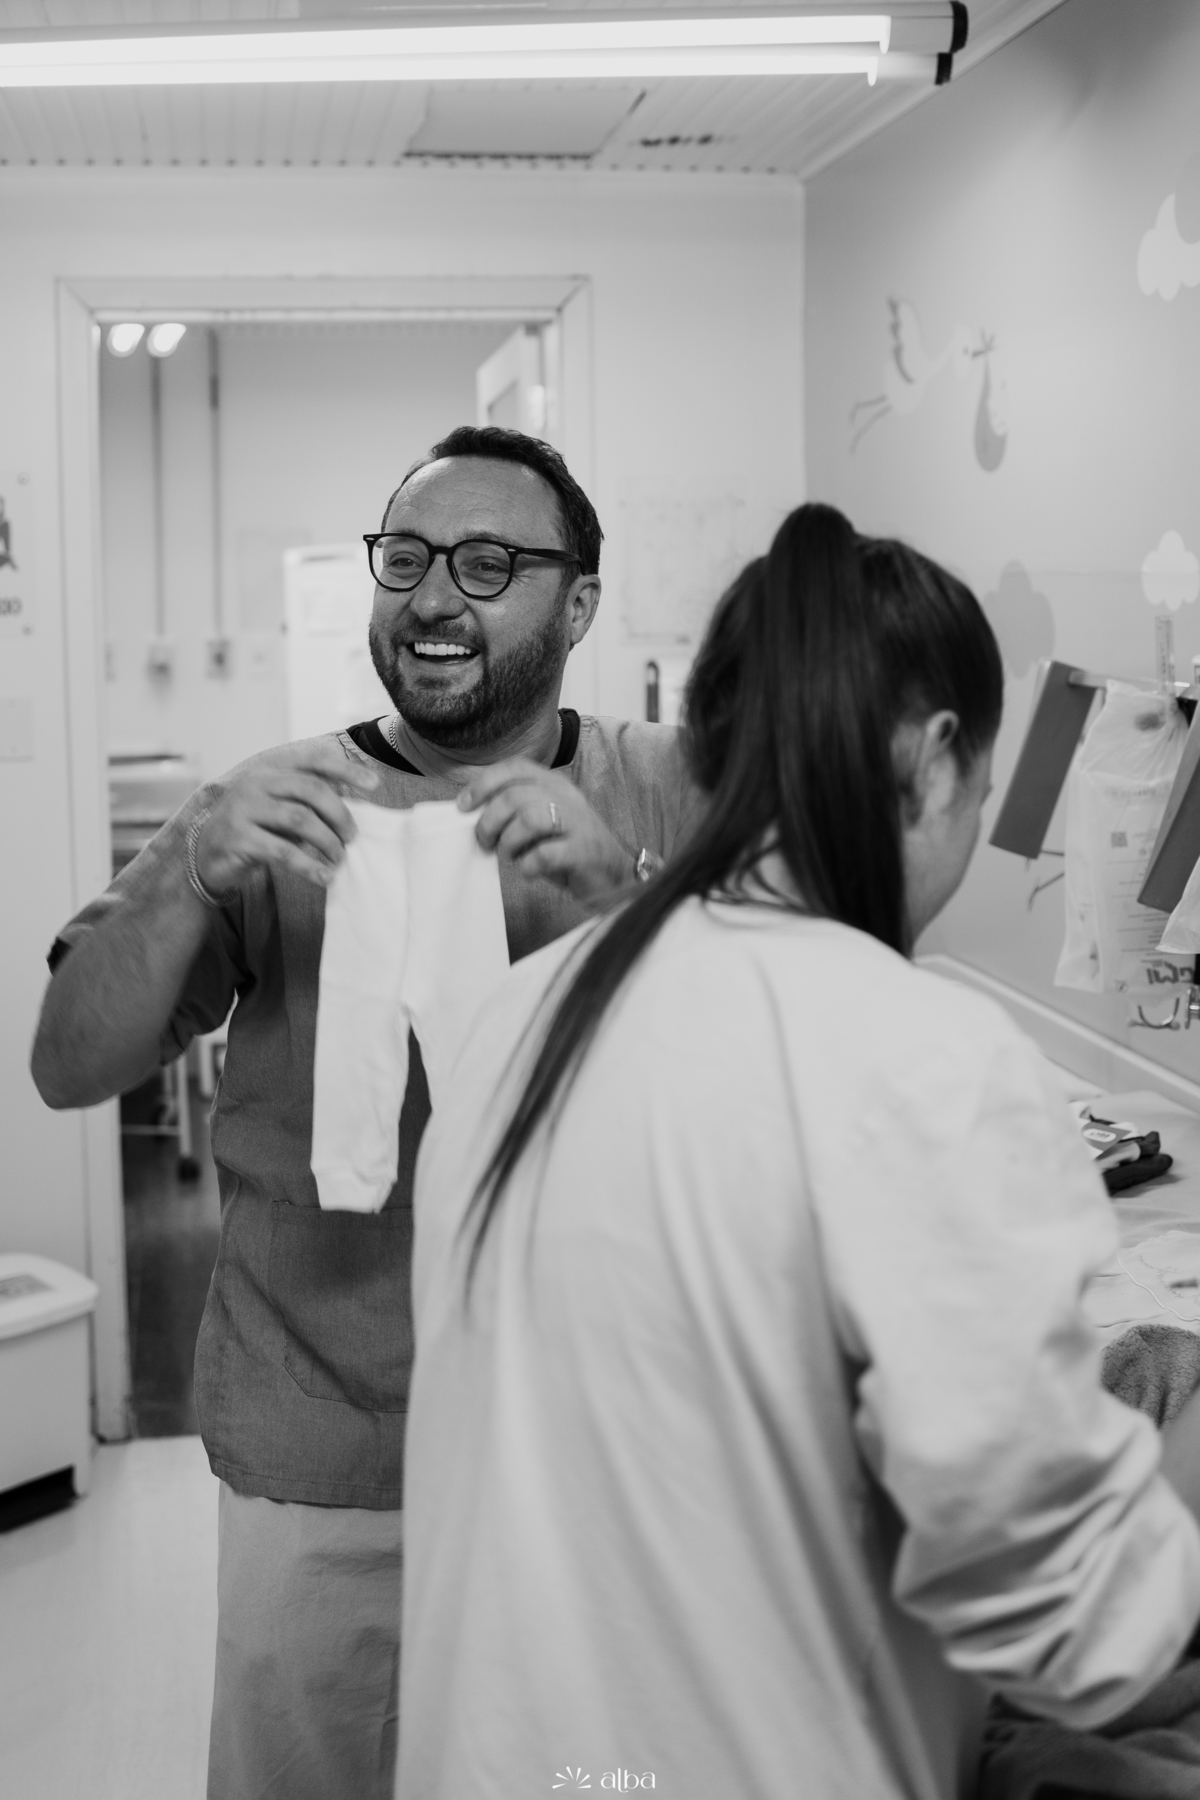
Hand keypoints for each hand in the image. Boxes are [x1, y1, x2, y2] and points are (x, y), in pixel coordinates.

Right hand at [195, 743, 378, 894]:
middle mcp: (255, 783)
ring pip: (300, 819)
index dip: (346, 769)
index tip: (375, 784)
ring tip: (340, 858)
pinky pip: (283, 851)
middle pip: (311, 790)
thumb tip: (355, 807)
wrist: (206, 856)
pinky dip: (310, 866)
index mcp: (270, 770)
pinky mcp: (238, 838)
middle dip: (340, 815)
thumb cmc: (254, 831)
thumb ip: (308, 803)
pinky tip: (325, 877)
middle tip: (353, 837)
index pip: (313, 760)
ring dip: (328, 842)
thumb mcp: (280, 810)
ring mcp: (244, 808)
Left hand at [458, 758, 632, 905]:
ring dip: (508, 842)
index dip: (484, 784)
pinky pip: (545, 854)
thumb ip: (515, 812)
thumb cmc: (568, 849)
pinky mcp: (584, 851)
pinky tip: (530, 871)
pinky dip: (529, 865)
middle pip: (515, 796)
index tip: (463, 806)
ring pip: (529, 819)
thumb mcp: (543, 822)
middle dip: (489, 821)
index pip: (515, 768)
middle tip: (485, 842)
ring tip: (509, 856)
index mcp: (555, 785)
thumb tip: (471, 813)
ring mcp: (578, 823)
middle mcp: (567, 798)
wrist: (614, 875)